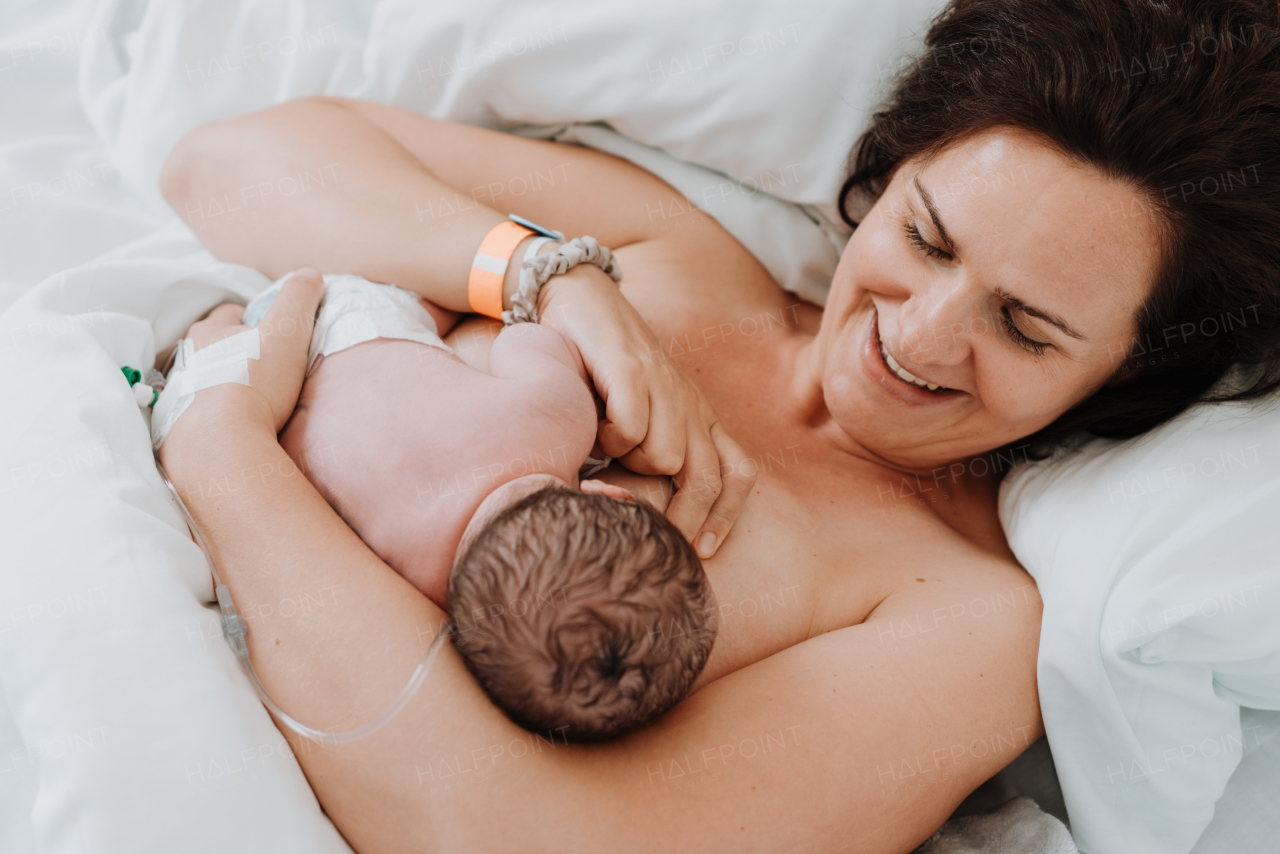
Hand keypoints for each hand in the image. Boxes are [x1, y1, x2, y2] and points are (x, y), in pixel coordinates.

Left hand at [161, 268, 323, 453]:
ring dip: (221, 386)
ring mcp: (180, 397)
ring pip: (202, 381)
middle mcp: (188, 360)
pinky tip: (234, 428)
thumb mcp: (288, 331)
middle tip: (261, 367)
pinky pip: (196, 416)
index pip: (228, 313)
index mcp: (209, 332)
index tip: (271, 333)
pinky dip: (213, 418)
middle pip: (211, 348)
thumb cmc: (254, 381)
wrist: (220, 443)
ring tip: (249, 401)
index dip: (250, 319)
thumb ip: (299, 297)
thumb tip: (310, 274)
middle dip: (232, 352)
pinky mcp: (177, 430)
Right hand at [539, 267, 755, 558]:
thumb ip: (649, 453)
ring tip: (607, 452)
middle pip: (706, 477)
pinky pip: (632, 428)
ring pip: (666, 457)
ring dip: (632, 465)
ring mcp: (663, 385)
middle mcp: (690, 404)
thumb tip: (643, 514)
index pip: (738, 473)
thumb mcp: (640, 413)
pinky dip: (611, 438)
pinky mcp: (630, 369)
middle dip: (683, 518)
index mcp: (699, 417)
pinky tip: (593, 428)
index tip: (704, 551)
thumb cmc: (603, 369)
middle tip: (652, 536)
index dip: (727, 517)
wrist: (581, 298)